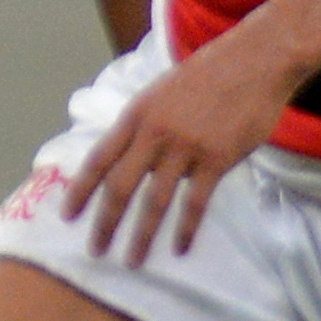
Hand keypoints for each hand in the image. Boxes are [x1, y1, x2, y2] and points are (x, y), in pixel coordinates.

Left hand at [68, 30, 299, 265]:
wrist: (254, 60)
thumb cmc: (208, 75)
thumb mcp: (161, 91)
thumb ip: (143, 124)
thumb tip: (128, 157)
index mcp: (136, 115)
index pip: (98, 158)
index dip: (80, 190)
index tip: (67, 216)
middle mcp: (153, 133)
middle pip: (119, 186)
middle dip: (105, 223)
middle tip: (96, 251)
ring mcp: (184, 147)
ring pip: (154, 201)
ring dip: (141, 235)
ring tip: (133, 260)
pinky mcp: (215, 159)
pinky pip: (195, 203)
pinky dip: (185, 229)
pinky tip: (180, 247)